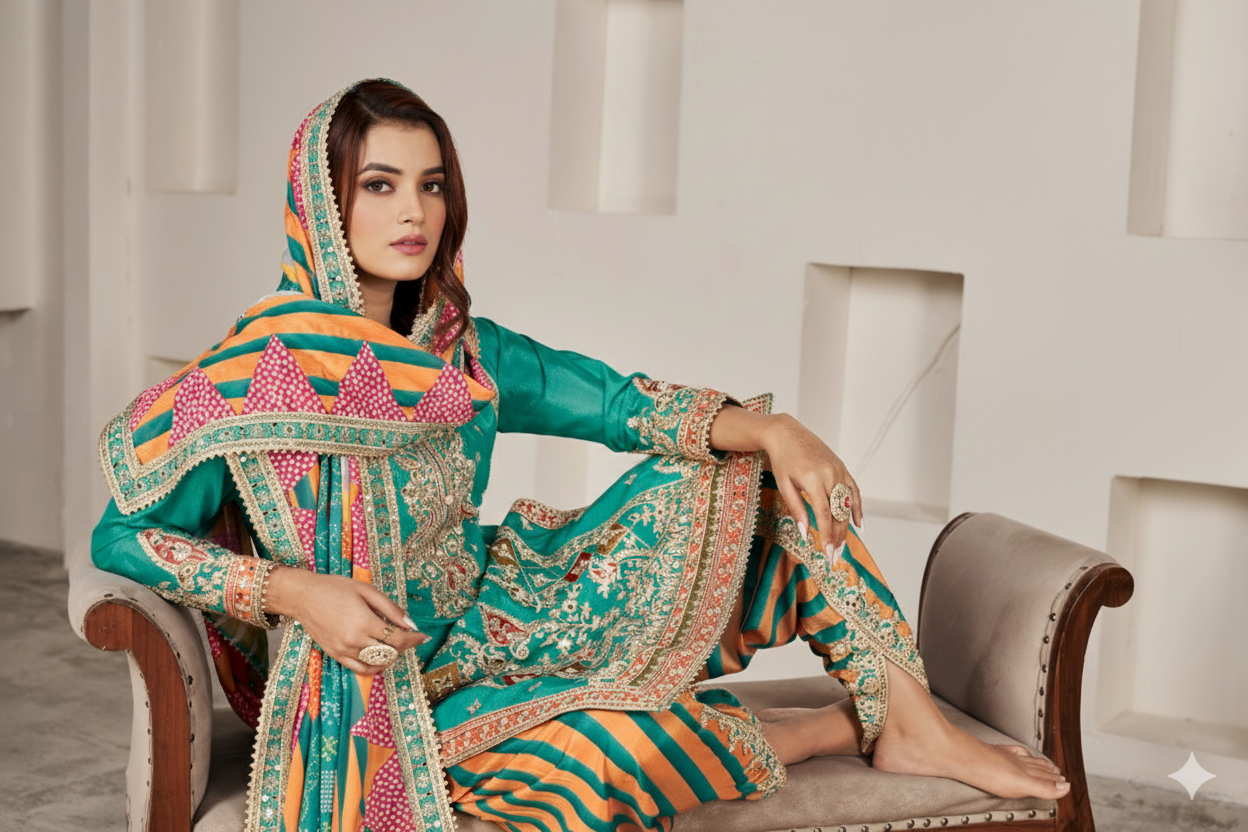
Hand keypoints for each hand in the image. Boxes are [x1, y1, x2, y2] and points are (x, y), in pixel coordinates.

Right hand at [265, 566, 428, 674]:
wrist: (302, 596)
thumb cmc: (334, 588)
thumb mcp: (366, 590)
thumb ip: (390, 608)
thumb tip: (410, 624)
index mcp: (364, 622)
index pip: (398, 638)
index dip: (414, 639)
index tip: (423, 636)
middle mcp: (354, 641)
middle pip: (390, 652)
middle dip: (404, 646)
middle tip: (410, 637)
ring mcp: (344, 651)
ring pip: (376, 663)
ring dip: (391, 656)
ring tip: (395, 645)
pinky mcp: (335, 655)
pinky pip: (360, 669)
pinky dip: (374, 667)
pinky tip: (381, 658)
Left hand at [758, 413, 862, 552]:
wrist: (787, 433)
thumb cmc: (782, 460)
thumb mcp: (784, 485)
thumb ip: (796, 509)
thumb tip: (806, 533)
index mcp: (813, 479)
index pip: (825, 514)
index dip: (828, 536)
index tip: (828, 553)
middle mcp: (830, 475)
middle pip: (839, 513)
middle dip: (838, 537)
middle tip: (835, 557)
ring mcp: (839, 471)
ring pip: (847, 505)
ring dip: (846, 527)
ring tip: (842, 546)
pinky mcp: (842, 468)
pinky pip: (854, 491)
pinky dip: (857, 508)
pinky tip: (859, 525)